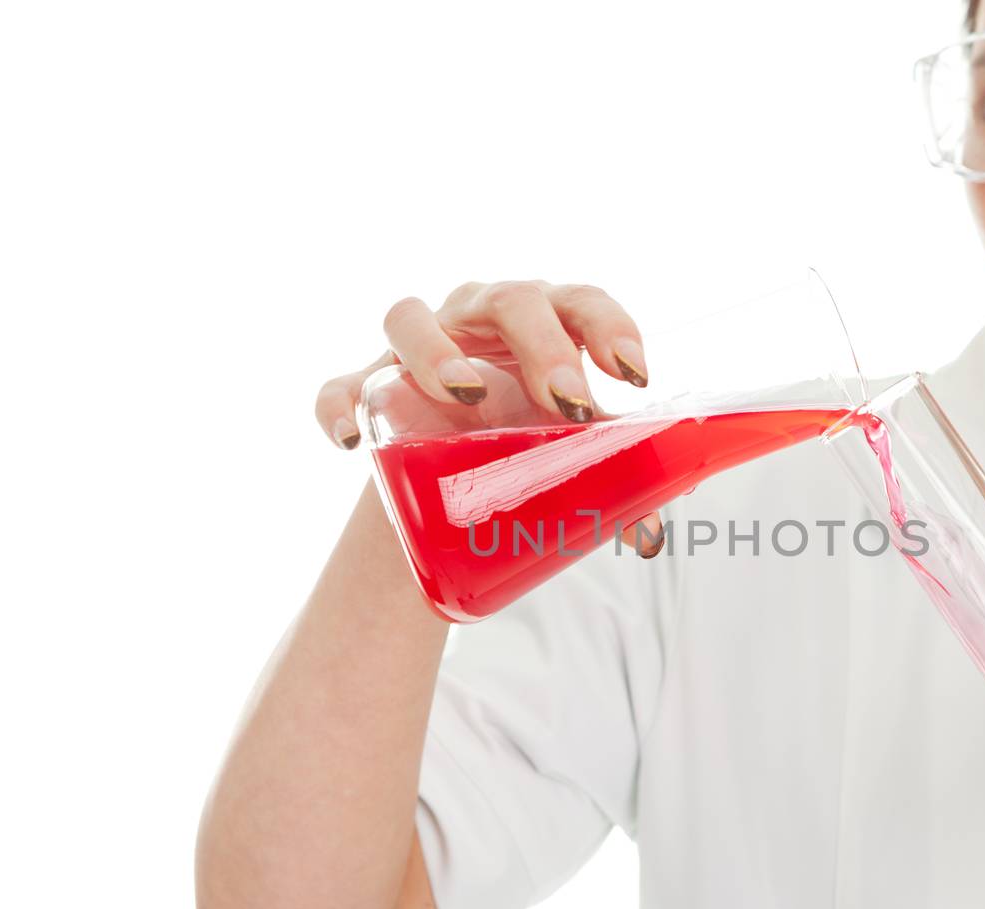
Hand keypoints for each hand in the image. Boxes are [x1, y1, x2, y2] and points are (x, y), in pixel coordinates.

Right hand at [314, 279, 664, 555]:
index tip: (633, 374)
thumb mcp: (565, 449)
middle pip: (509, 300)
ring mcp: (414, 347)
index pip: (579, 301)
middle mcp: (478, 318)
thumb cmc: (520, 430)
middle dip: (541, 344)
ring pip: (410, 315)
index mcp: (543, 322)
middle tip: (563, 399)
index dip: (608, 325)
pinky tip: (349, 440)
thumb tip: (647, 532)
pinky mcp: (365, 387)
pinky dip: (336, 406)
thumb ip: (607, 478)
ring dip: (435, 350)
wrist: (447, 462)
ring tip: (463, 395)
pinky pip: (339, 386)